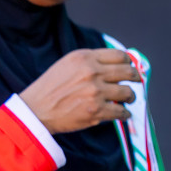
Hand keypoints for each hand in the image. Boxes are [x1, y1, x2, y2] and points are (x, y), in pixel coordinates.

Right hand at [20, 49, 143, 132]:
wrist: (35, 109)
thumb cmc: (51, 87)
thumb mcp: (68, 64)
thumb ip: (91, 62)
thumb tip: (119, 64)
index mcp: (84, 58)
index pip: (119, 56)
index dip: (128, 63)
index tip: (129, 67)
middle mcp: (92, 72)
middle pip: (128, 72)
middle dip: (135, 77)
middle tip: (135, 81)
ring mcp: (95, 91)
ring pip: (128, 92)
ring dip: (131, 97)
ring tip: (128, 99)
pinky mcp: (97, 110)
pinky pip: (122, 112)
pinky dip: (125, 114)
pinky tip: (122, 114)